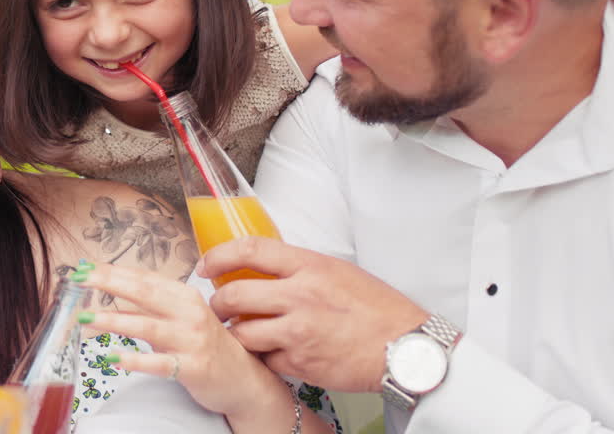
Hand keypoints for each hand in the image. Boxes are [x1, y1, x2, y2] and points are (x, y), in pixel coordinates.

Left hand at [77, 263, 297, 427]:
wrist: (244, 379)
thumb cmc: (206, 345)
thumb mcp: (179, 319)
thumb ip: (147, 308)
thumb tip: (105, 296)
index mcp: (184, 295)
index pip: (144, 277)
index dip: (113, 270)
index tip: (84, 266)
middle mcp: (189, 313)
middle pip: (144, 292)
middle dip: (109, 282)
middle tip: (79, 278)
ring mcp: (191, 340)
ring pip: (147, 326)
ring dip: (114, 320)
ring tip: (86, 318)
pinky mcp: (193, 368)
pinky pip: (159, 363)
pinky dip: (135, 359)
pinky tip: (114, 357)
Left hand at [199, 236, 428, 392]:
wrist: (407, 348)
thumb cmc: (378, 309)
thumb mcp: (339, 272)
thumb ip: (301, 269)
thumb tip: (266, 267)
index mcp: (310, 267)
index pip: (250, 250)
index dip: (218, 256)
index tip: (206, 266)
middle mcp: (300, 296)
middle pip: (234, 295)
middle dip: (216, 303)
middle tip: (216, 306)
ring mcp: (298, 332)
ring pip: (242, 332)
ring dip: (234, 333)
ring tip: (239, 332)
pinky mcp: (301, 363)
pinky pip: (264, 359)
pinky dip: (262, 357)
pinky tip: (270, 353)